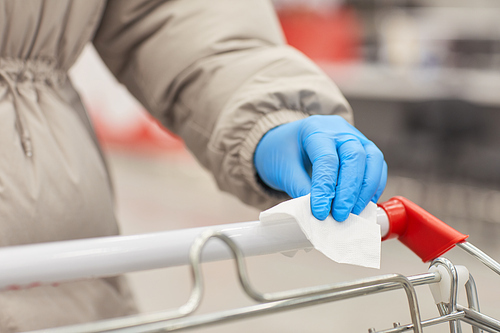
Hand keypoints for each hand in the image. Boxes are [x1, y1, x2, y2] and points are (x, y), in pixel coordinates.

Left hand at [254, 115, 386, 220]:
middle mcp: (340, 130)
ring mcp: (356, 138)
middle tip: (340, 215)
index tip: (320, 212)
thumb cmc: (285, 152)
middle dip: (349, 190)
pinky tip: (363, 204)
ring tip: (353, 213)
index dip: (325, 188)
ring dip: (365, 190)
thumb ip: (300, 188)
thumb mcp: (284, 168)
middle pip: (354, 157)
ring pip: (372, 160)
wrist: (290, 141)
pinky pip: (377, 167)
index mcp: (315, 129)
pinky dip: (373, 187)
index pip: (326, 159)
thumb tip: (318, 212)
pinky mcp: (366, 149)